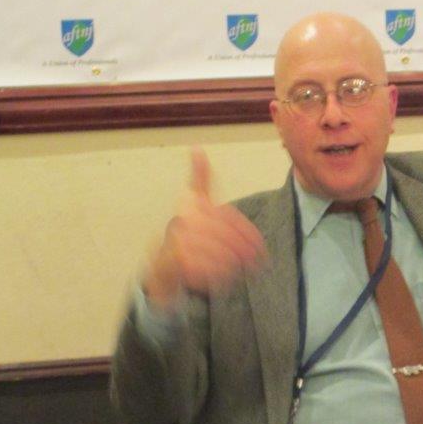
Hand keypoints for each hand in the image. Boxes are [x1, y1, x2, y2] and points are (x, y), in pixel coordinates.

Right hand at [142, 149, 265, 307]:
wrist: (161, 265)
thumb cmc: (186, 231)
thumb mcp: (194, 202)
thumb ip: (200, 178)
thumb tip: (196, 148)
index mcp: (190, 206)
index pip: (225, 217)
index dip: (246, 232)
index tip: (261, 245)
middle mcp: (180, 222)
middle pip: (220, 235)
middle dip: (243, 247)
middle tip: (260, 258)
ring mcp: (174, 244)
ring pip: (213, 252)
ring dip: (234, 261)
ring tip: (249, 267)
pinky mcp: (172, 265)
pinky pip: (201, 269)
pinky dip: (219, 273)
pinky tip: (232, 275)